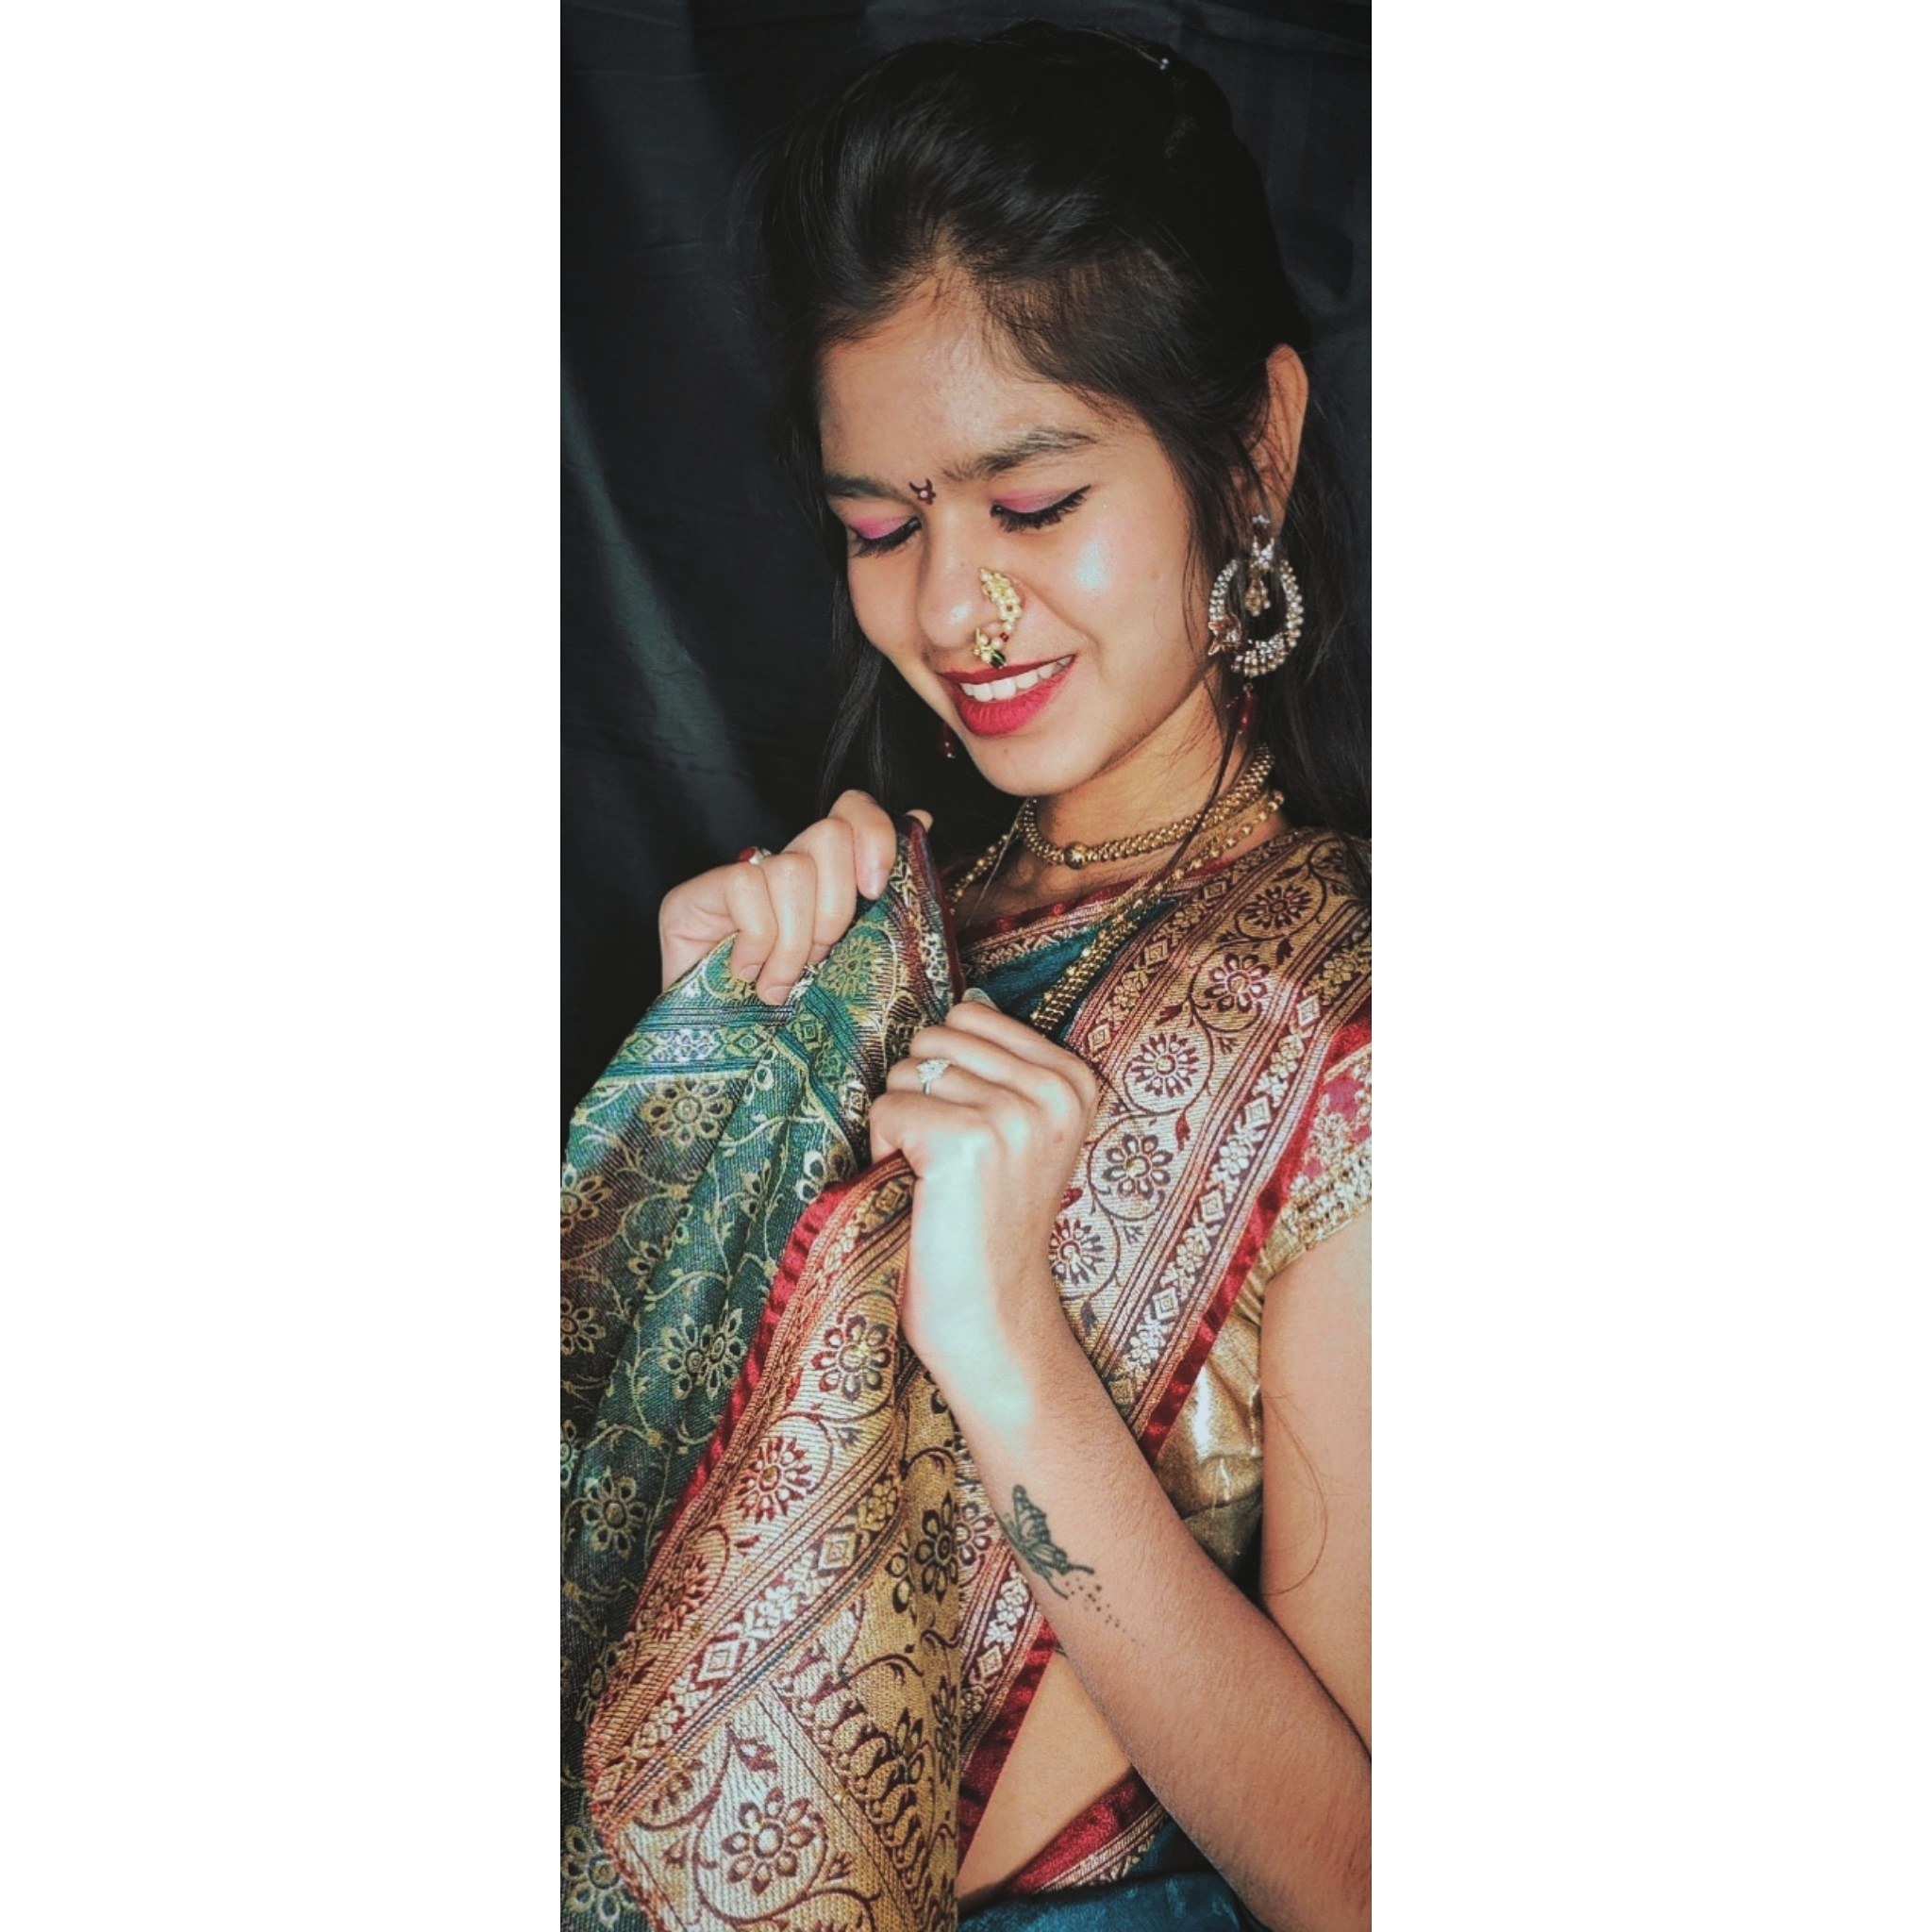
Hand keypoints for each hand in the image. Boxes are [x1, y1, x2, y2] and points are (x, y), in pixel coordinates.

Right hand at [657, 792, 930, 1001]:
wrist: (729, 1064)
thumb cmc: (797, 1019)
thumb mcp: (854, 959)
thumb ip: (883, 900)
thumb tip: (922, 820)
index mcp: (821, 877)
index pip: (850, 810)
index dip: (872, 835)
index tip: (875, 889)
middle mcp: (778, 866)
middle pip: (829, 836)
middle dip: (836, 908)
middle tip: (818, 958)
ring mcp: (732, 879)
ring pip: (793, 869)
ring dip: (795, 940)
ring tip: (781, 981)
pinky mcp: (691, 896)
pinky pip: (746, 888)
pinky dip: (757, 941)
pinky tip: (747, 973)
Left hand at [868, 1001, 1098, 1391]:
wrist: (992, 1313)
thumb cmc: (987, 1220)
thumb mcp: (1020, 1131)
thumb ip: (1000, 1066)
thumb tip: (964, 1002)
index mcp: (1073, 1078)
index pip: (968, 1016)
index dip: (946, 1072)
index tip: (971, 1133)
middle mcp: (1053, 1090)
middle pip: (933, 1040)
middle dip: (920, 1095)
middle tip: (947, 1160)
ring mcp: (1013, 1114)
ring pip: (905, 1075)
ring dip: (902, 1128)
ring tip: (937, 1181)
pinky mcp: (967, 1142)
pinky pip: (887, 1109)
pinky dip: (885, 1152)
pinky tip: (918, 1192)